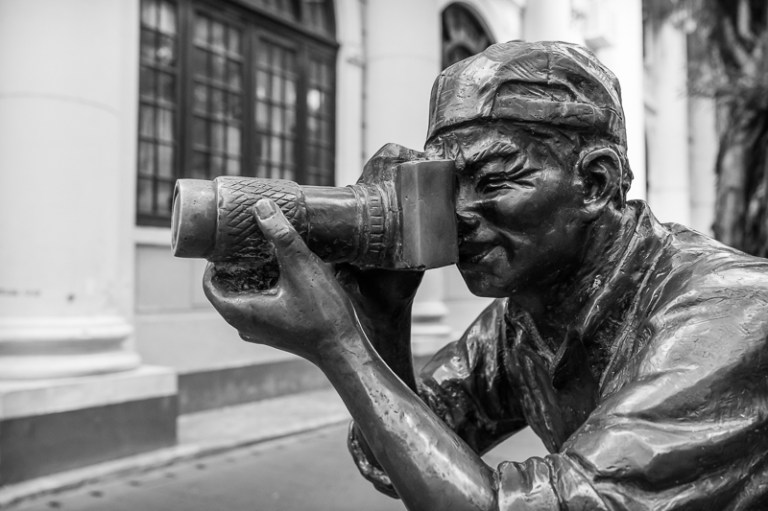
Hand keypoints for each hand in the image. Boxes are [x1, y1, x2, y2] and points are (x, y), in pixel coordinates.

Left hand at [203, 198, 361, 363]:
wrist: (344, 349)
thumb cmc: (322, 315)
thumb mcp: (301, 268)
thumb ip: (281, 236)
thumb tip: (262, 207)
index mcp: (241, 312)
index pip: (209, 284)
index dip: (214, 261)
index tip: (226, 242)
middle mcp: (245, 325)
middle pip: (226, 290)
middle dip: (234, 265)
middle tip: (246, 242)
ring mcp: (260, 332)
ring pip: (243, 299)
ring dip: (250, 277)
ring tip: (265, 253)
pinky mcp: (277, 332)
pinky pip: (259, 307)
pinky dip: (264, 289)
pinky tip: (283, 274)